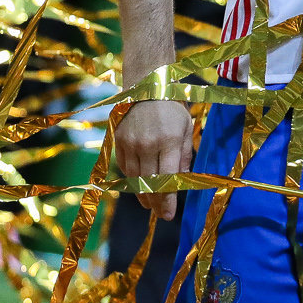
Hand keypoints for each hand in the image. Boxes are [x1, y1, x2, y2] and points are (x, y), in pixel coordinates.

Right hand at [113, 98, 192, 219]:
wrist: (147, 87)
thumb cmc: (172, 109)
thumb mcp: (185, 128)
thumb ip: (183, 155)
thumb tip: (182, 181)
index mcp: (168, 139)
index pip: (167, 178)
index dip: (168, 200)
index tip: (170, 215)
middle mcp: (147, 143)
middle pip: (149, 183)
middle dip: (156, 203)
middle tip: (161, 214)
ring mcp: (129, 143)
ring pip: (134, 179)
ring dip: (143, 195)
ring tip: (150, 205)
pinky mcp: (118, 142)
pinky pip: (124, 168)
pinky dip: (132, 180)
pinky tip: (139, 186)